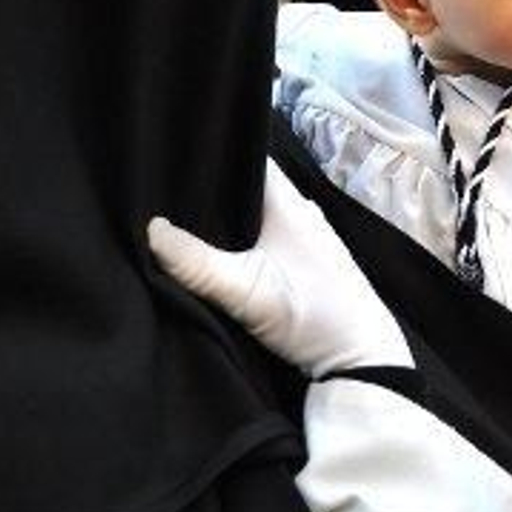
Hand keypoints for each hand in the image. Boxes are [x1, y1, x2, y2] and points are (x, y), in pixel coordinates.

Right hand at [147, 159, 411, 376]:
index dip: (214, 155)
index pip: (248, 159)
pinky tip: (222, 253)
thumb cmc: (309, 313)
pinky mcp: (309, 262)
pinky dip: (245, 241)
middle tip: (166, 194)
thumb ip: (194, 262)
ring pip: (259, 215)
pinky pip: (268, 238)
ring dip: (229, 219)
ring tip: (184, 220)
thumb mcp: (244, 290)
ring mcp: (309, 237)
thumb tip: (150, 228)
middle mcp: (302, 211)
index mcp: (290, 202)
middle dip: (213, 191)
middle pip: (249, 188)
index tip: (174, 157)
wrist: (360, 356)